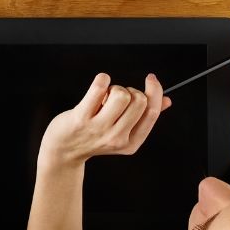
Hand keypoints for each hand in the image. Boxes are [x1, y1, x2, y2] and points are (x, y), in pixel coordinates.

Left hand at [39, 73, 169, 167]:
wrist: (63, 150)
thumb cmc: (93, 136)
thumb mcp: (122, 132)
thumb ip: (143, 117)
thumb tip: (166, 100)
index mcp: (131, 142)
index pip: (152, 113)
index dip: (155, 91)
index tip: (151, 79)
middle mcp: (117, 137)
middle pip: (139, 100)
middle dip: (131, 90)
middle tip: (116, 98)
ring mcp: (99, 128)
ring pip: (121, 94)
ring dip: (115, 88)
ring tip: (104, 98)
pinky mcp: (81, 117)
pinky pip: (99, 88)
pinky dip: (102, 79)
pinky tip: (99, 85)